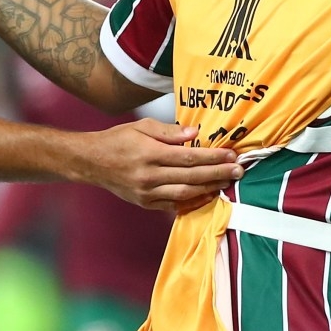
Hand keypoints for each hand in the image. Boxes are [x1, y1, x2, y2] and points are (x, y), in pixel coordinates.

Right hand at [80, 120, 242, 210]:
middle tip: (238, 170)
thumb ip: (169, 131)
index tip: (231, 154)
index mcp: (149, 153)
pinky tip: (207, 195)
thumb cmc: (118, 140)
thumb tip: (195, 134)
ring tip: (227, 182)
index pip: (188, 156)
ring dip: (209, 188)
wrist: (91, 162)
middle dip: (218, 173)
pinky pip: (173, 204)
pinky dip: (192, 201)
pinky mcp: (145, 203)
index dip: (212, 157)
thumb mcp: (141, 126)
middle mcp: (149, 175)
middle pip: (191, 176)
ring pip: (185, 193)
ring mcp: (147, 192)